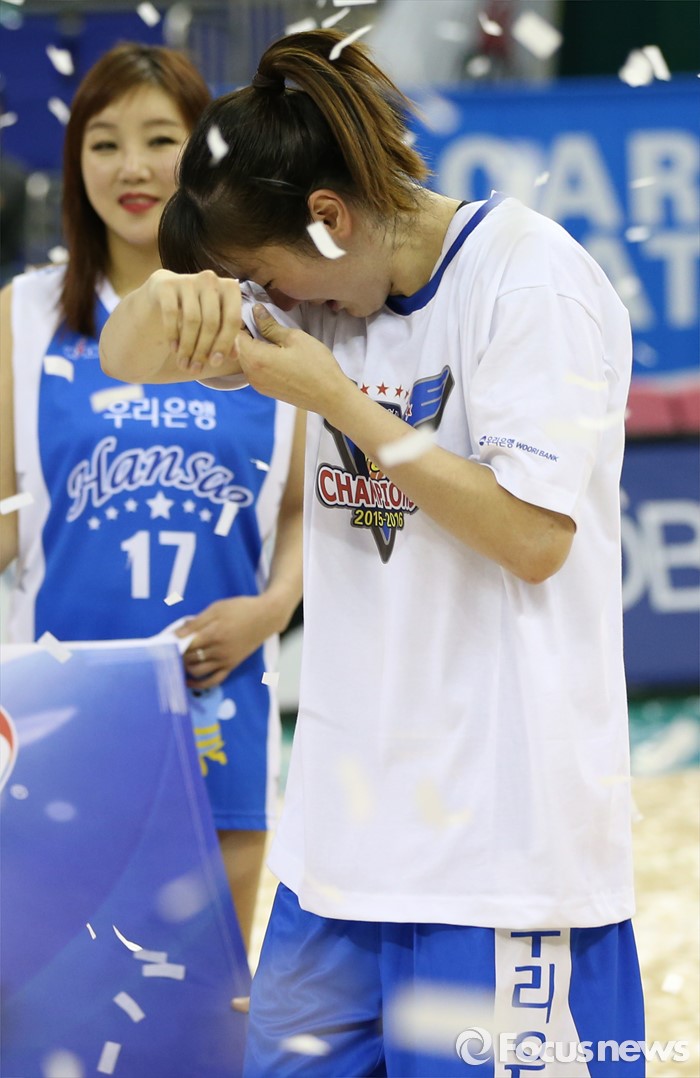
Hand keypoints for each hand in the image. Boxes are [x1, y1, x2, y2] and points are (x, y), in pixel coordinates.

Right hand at [145, 268, 245, 376]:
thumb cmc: (199, 310)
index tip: (215, 364)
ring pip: (192, 320)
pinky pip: (171, 314)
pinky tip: (173, 349)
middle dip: (203, 350)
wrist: (166, 292)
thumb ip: (228, 338)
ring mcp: (188, 279)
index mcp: (229, 288)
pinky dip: (173, 334)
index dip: (224, 344)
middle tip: (195, 369)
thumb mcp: (216, 323)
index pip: (232, 320)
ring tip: (184, 364)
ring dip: (188, 347)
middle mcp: (210, 280)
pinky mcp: (166, 284)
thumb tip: (234, 356)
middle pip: (211, 322)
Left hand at [176, 595, 279, 689]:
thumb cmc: (240, 608)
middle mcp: (219, 650)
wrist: (266, 616)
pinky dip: (200, 683)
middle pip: (190, 657)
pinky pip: (214, 680)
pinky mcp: (232, 665)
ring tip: (177, 660)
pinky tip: (189, 681)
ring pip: (198, 670)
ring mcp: (226, 660)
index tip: (162, 643)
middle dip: (177, 655)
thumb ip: (196, 623)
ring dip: (185, 667)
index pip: (186, 644)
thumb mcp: (216, 608)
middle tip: (167, 651)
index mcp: (214, 633)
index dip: (172, 645)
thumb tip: (176, 633)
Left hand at [236, 304, 352, 416]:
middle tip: (260, 318)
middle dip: (244, 332)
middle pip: (236, 347)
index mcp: (255, 358)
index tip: (251, 309)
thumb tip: (255, 310)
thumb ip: (270, 325)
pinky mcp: (265, 390)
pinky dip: (258, 357)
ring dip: (252, 345)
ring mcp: (257, 384)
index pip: (234, 333)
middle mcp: (251, 374)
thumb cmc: (316, 366)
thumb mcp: (294, 338)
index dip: (241, 319)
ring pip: (244, 358)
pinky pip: (254, 369)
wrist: (330, 397)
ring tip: (268, 334)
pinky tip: (273, 351)